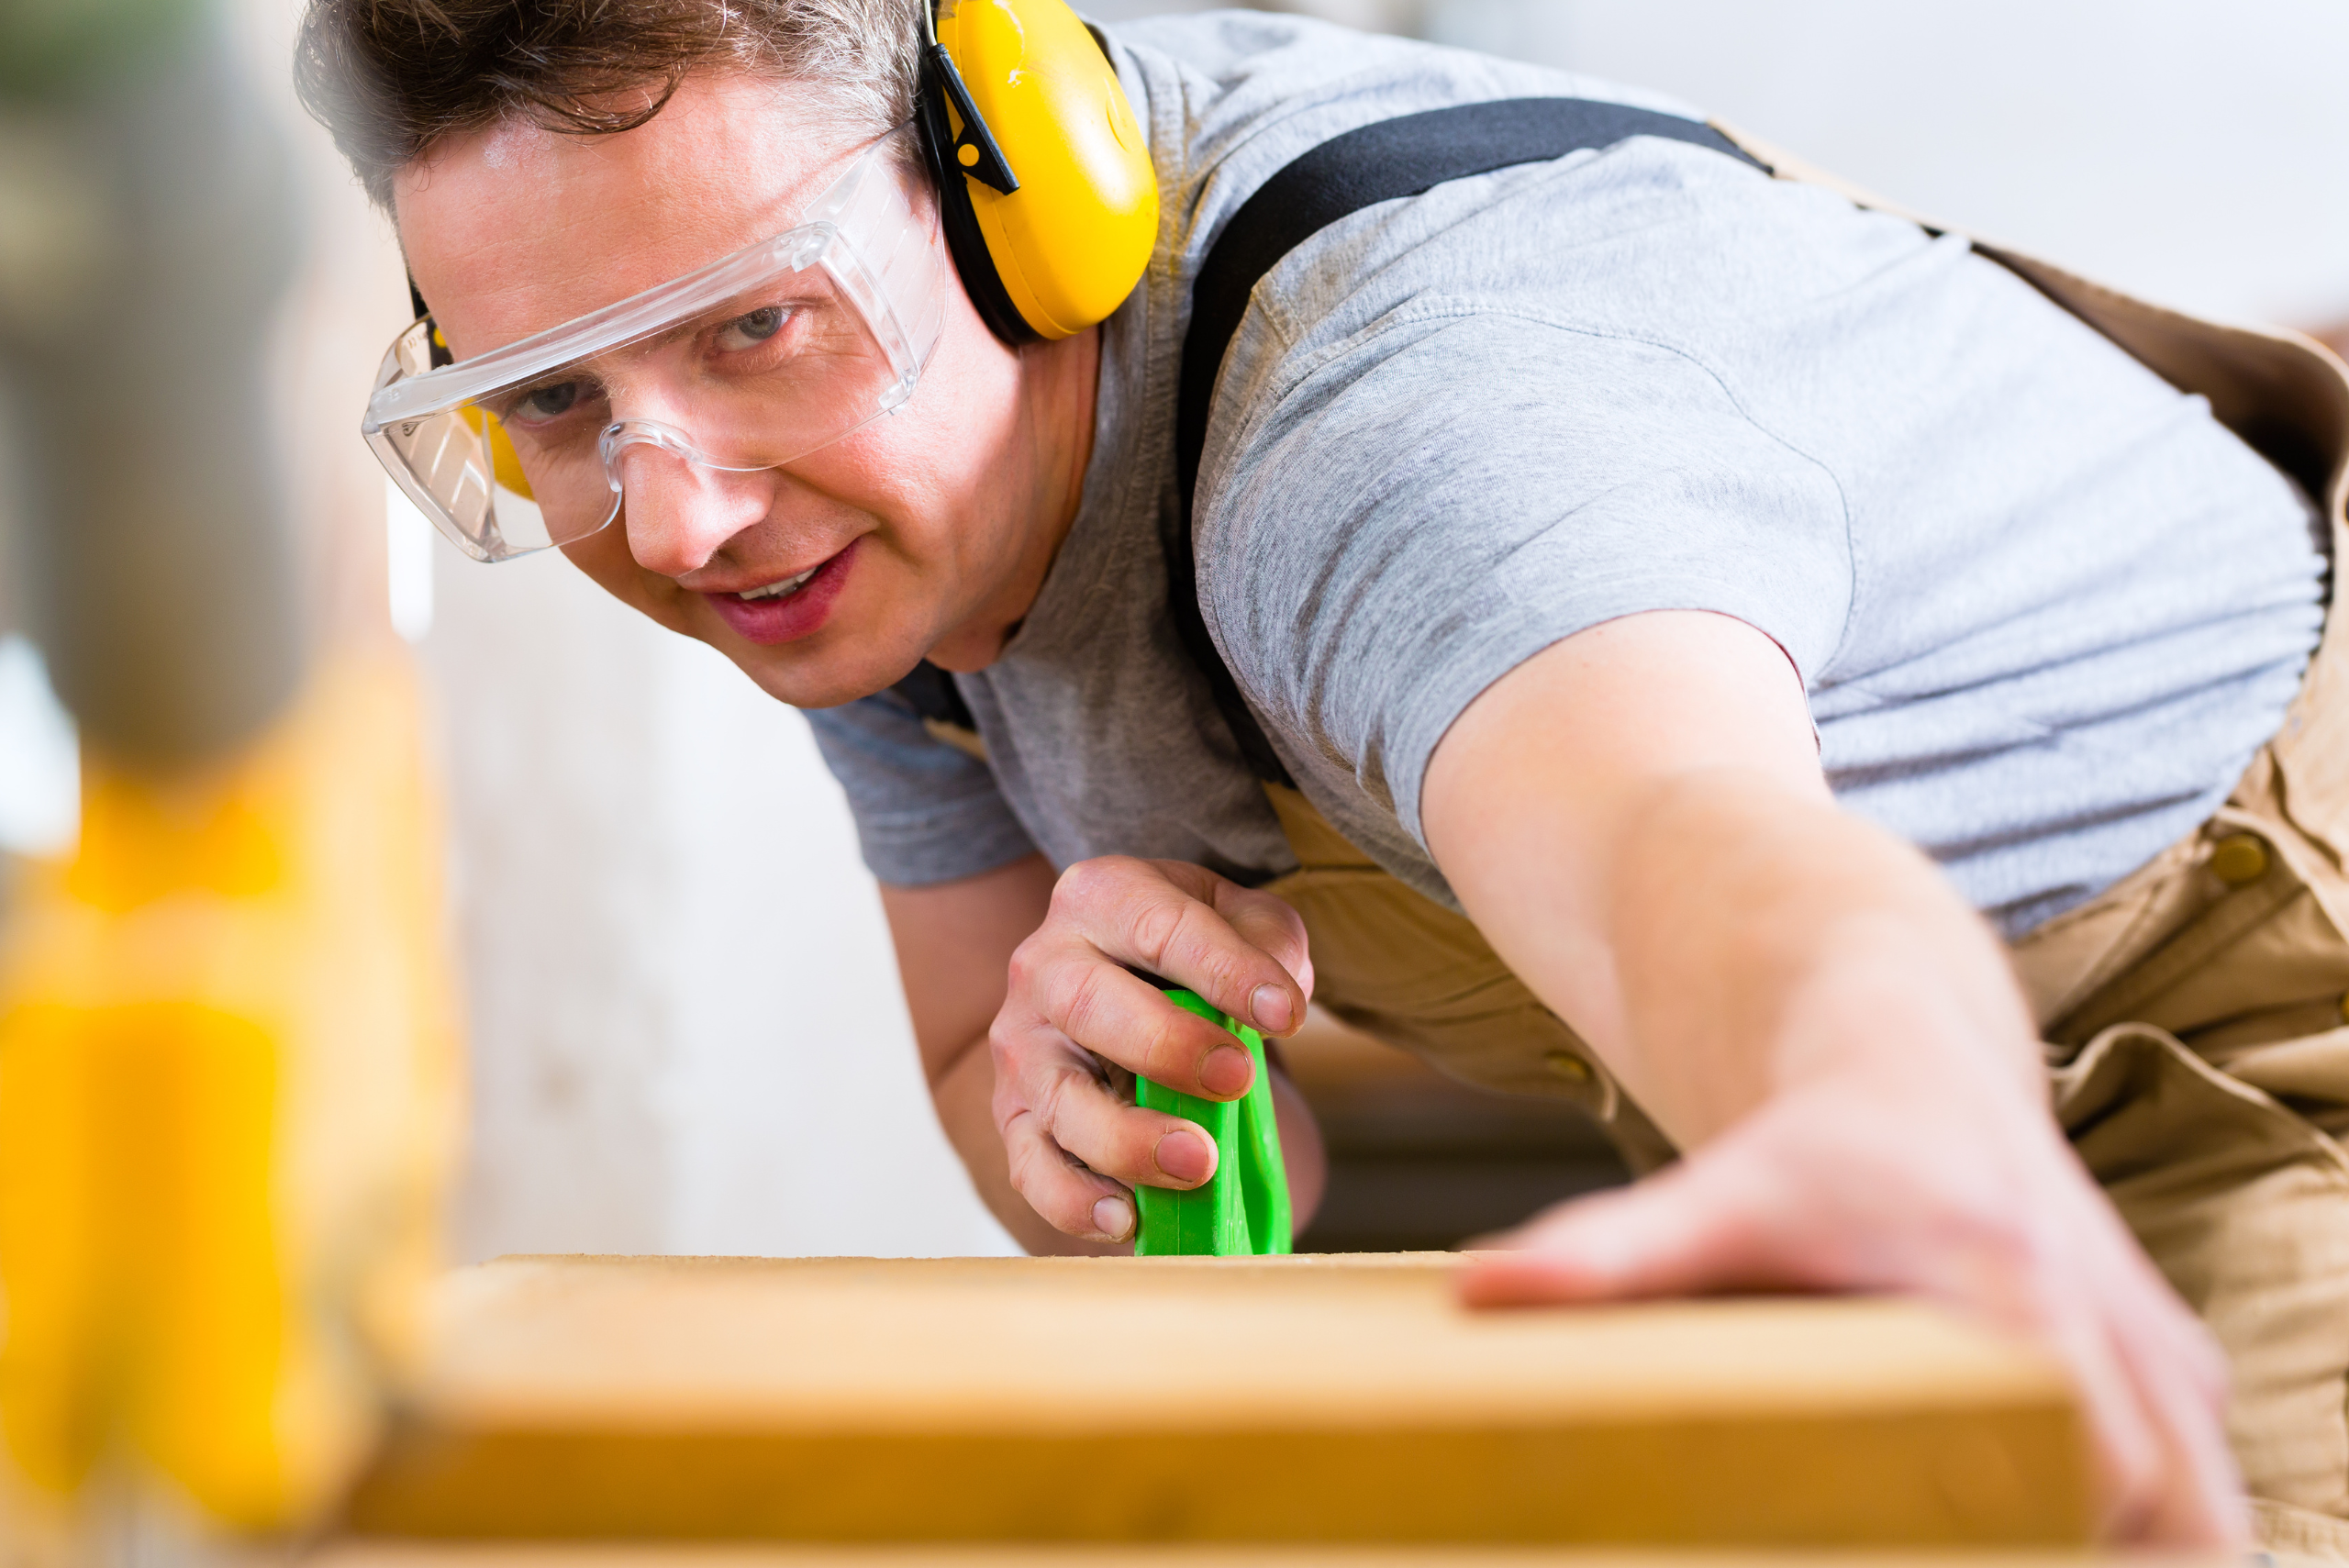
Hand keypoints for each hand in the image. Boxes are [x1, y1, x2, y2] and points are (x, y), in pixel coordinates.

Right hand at [989, 856, 1312, 1242]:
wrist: (1122, 993)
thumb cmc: (1189, 954)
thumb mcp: (1238, 920)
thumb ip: (1269, 942)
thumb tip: (1280, 999)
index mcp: (1101, 898)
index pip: (1161, 927)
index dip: (1226, 970)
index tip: (1286, 1015)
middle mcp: (1044, 966)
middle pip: (1088, 1003)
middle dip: (1166, 1045)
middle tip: (1237, 1079)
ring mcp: (1024, 1049)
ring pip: (1058, 1098)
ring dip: (1127, 1139)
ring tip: (1198, 1164)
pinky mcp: (1016, 1119)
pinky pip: (1032, 1168)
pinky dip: (1073, 1201)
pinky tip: (1128, 1219)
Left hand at [1460, 1060, 2244, 1547]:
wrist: (1907, 1051)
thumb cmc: (1814, 1145)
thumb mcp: (1721, 1196)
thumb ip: (1614, 1253)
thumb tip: (1486, 1293)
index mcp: (2015, 1303)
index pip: (2071, 1472)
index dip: (2025, 1535)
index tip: (1962, 1533)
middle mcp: (2114, 1337)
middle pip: (2155, 1516)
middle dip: (2069, 1549)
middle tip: (1963, 1541)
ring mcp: (2160, 1359)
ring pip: (2200, 1520)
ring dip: (2127, 1551)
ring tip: (2009, 1542)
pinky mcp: (2171, 1373)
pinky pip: (2199, 1495)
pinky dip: (2148, 1535)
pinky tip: (2054, 1544)